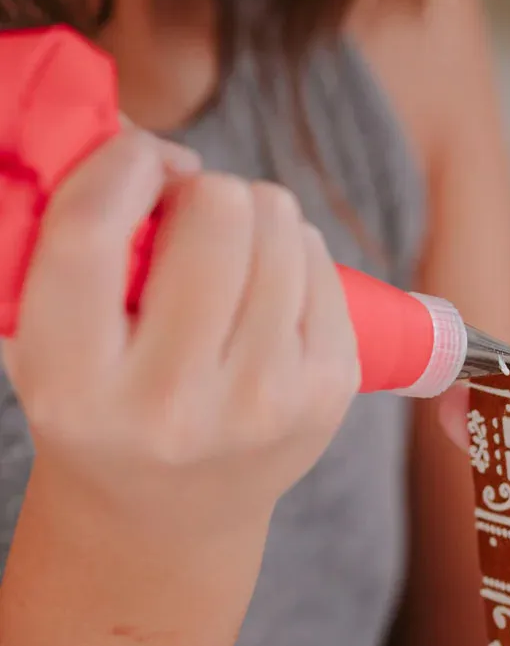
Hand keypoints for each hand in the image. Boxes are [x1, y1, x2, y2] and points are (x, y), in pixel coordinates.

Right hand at [3, 128, 359, 543]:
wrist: (163, 516)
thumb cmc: (100, 397)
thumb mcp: (49, 335)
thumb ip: (74, 236)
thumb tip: (132, 129)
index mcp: (75, 386)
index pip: (91, 233)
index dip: (122, 165)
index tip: (137, 159)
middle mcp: (169, 406)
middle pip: (216, 215)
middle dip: (200, 190)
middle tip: (184, 219)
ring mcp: (259, 404)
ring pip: (279, 225)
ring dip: (250, 217)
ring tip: (222, 258)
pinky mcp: (325, 394)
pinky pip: (321, 259)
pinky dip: (291, 252)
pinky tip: (260, 291)